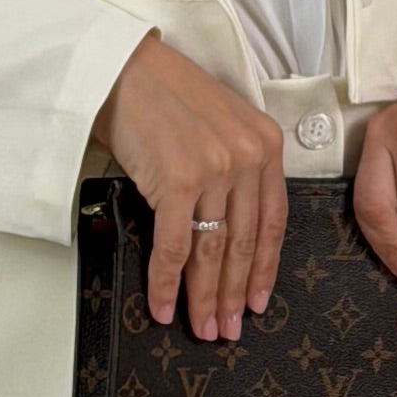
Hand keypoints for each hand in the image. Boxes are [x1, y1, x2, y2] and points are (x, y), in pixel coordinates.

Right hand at [90, 32, 285, 338]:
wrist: (123, 69)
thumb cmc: (164, 95)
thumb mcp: (219, 126)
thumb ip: (234, 170)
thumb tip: (225, 231)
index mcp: (265, 145)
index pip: (274, 222)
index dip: (265, 269)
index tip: (259, 300)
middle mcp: (246, 158)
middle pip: (245, 244)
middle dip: (236, 294)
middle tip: (230, 328)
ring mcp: (214, 170)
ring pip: (213, 252)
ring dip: (206, 297)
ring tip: (203, 327)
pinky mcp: (177, 181)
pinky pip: (174, 246)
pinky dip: (166, 282)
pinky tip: (163, 305)